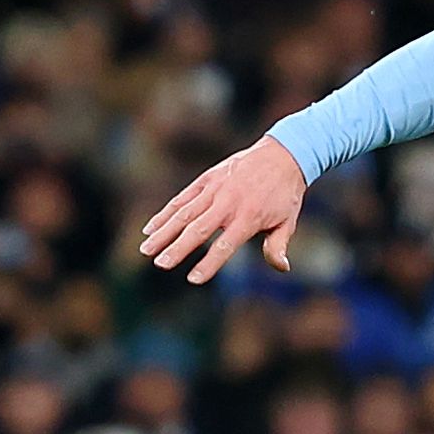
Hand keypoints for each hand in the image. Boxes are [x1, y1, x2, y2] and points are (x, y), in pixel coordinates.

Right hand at [139, 136, 306, 284]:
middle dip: (177, 248)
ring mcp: (215, 189)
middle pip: (198, 229)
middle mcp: (228, 203)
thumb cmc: (285, 193)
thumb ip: (278, 246)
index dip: (209, 263)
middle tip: (160, 264)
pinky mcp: (207, 178)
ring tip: (146, 249)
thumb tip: (281, 268)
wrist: (283, 154)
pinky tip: (150, 228)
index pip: (225, 245)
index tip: (193, 279)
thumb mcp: (288, 221)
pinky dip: (165, 213)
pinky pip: (182, 197)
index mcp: (249, 217)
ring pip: (184, 213)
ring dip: (163, 231)